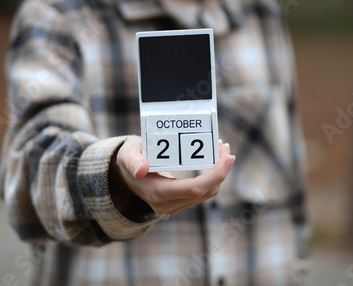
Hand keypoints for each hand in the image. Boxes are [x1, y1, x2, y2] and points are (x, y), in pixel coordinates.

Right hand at [114, 136, 234, 215]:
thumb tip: (141, 169)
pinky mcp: (180, 203)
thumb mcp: (127, 154)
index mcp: (157, 192)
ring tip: (220, 149)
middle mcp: (167, 204)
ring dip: (219, 172)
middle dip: (221, 170)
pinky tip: (213, 159)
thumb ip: (133, 160)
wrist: (124, 176)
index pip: (195, 188)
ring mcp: (174, 206)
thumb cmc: (129, 159)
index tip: (228, 157)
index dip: (215, 174)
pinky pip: (203, 192)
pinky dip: (212, 176)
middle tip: (225, 147)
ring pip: (208, 193)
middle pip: (206, 191)